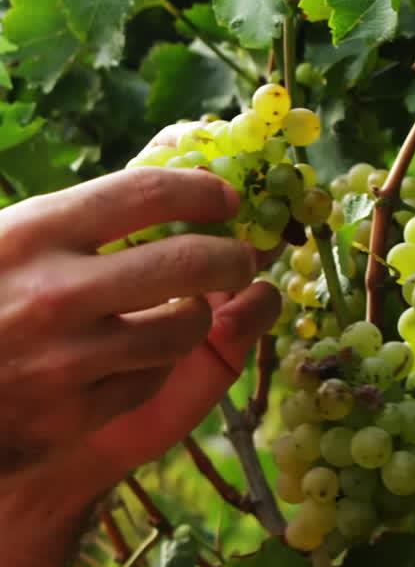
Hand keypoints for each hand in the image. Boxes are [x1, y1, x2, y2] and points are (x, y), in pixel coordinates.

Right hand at [0, 167, 277, 484]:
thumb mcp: (9, 235)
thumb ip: (81, 210)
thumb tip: (171, 149)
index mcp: (34, 232)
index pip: (147, 192)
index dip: (202, 190)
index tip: (225, 198)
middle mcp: (53, 294)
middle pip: (186, 262)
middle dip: (230, 256)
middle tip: (238, 257)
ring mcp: (64, 360)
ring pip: (181, 330)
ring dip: (198, 316)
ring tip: (191, 308)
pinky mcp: (70, 417)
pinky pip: (148, 383)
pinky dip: (156, 367)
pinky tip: (145, 355)